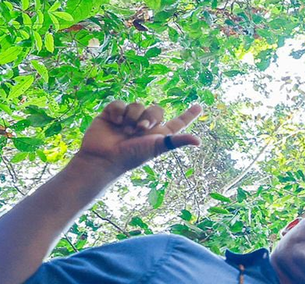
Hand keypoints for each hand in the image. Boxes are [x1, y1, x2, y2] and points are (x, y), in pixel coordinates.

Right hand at [73, 101, 202, 176]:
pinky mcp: (112, 114)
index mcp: (159, 134)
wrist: (104, 158)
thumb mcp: (158, 147)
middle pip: (156, 109)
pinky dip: (118, 111)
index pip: (178, 122)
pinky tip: (115, 122)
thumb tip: (199, 141)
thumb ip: (177, 141)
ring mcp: (129, 119)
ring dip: (133, 117)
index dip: (188, 115)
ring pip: (138, 105)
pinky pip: (120, 103)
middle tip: (141, 129)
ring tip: (126, 130)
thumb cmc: (132, 156)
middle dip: (150, 117)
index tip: (199, 106)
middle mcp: (145, 125)